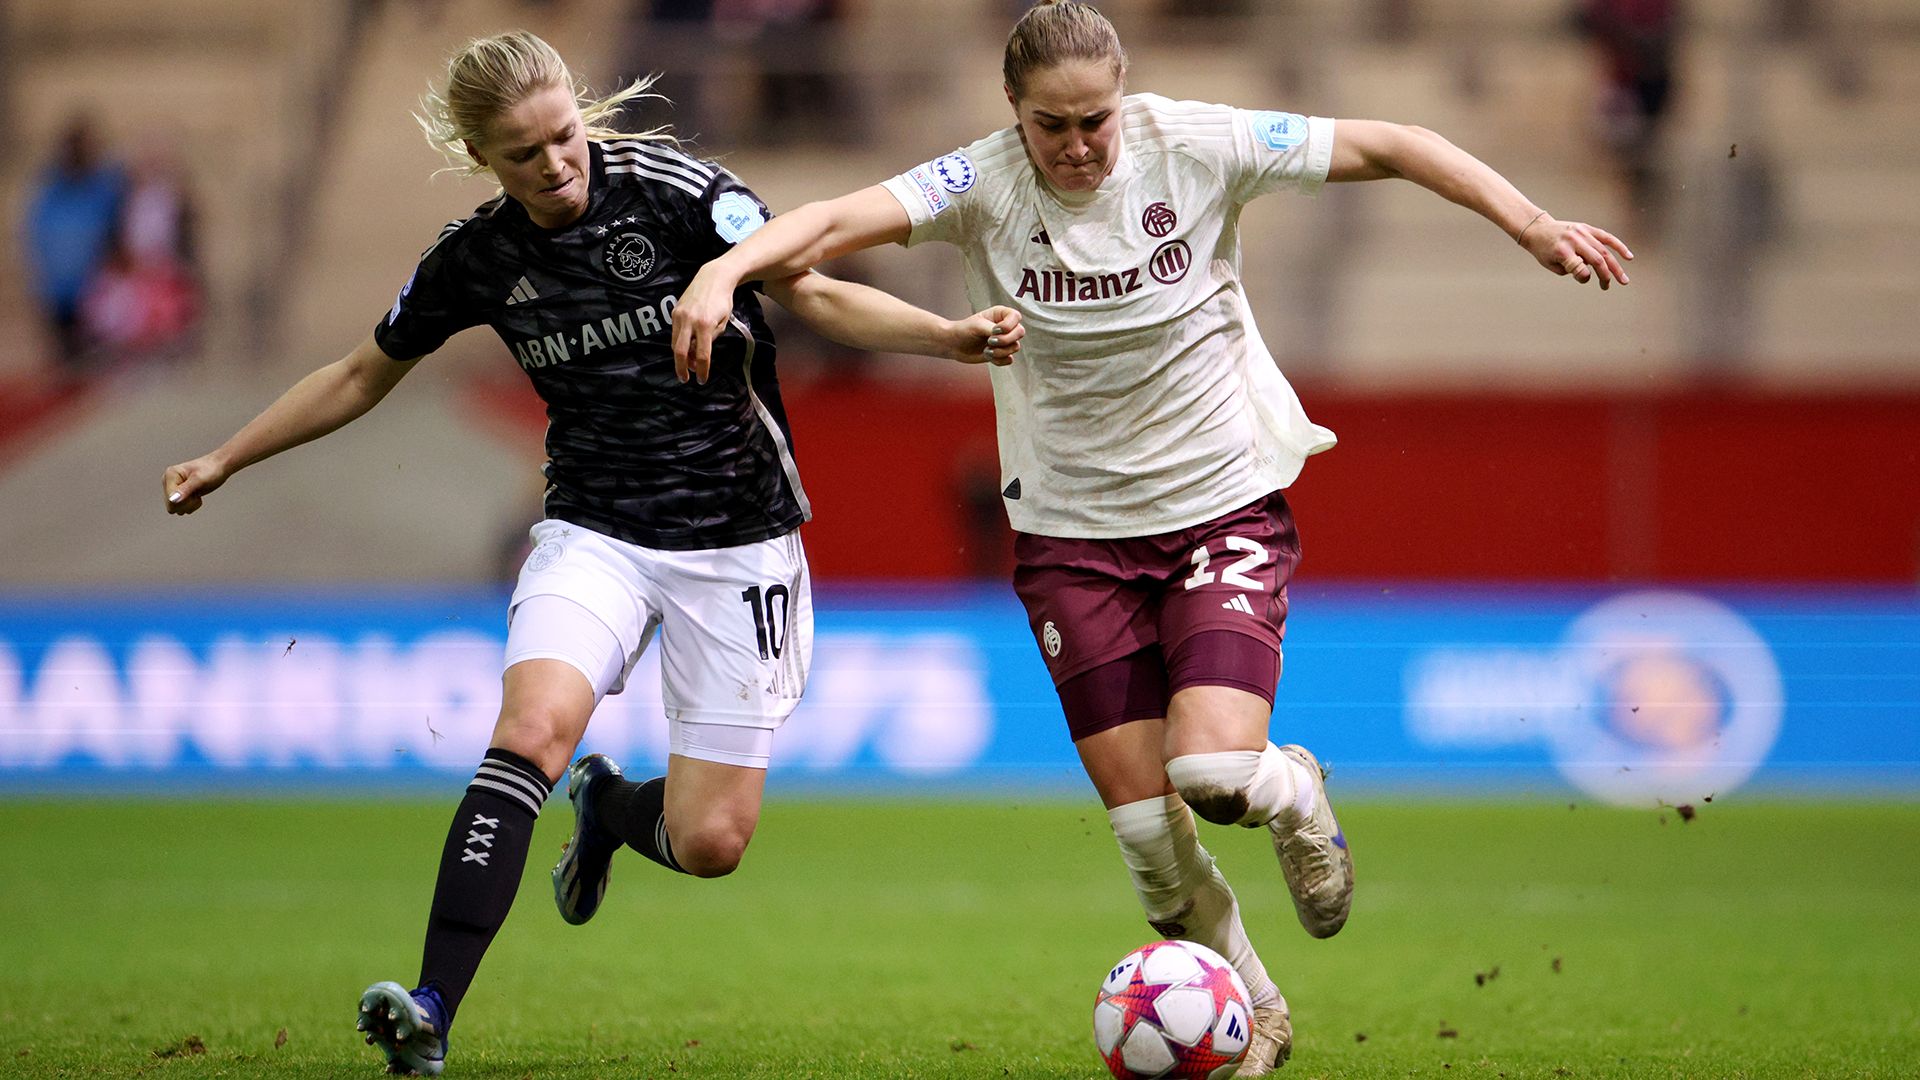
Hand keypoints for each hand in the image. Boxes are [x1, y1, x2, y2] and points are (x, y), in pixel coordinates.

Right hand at [163, 454, 228, 514]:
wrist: (220, 467)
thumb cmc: (211, 470)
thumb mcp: (200, 480)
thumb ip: (185, 490)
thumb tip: (172, 500)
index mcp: (170, 475)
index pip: (170, 500)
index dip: (185, 501)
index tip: (195, 491)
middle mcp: (168, 482)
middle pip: (172, 506)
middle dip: (187, 503)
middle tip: (197, 492)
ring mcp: (173, 488)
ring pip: (177, 509)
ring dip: (190, 504)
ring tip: (197, 492)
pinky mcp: (179, 493)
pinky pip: (181, 508)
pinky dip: (191, 504)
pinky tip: (197, 494)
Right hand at [671, 263, 741, 384]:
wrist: (713, 277)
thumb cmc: (723, 300)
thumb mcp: (723, 322)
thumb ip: (712, 338)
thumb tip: (699, 354)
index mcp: (705, 325)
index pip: (703, 354)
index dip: (702, 370)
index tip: (702, 379)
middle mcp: (689, 320)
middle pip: (681, 351)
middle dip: (682, 368)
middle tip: (685, 378)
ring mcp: (680, 315)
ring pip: (675, 343)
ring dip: (681, 356)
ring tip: (689, 363)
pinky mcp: (674, 311)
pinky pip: (675, 332)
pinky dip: (680, 342)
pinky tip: (687, 347)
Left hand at [945, 306, 1024, 365]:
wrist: (954, 345)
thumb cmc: (964, 330)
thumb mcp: (978, 326)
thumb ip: (992, 329)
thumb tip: (1003, 336)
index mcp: (1001, 314)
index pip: (1016, 317)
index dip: (1008, 326)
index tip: (994, 330)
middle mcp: (1006, 327)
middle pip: (1019, 333)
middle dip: (1005, 340)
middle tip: (990, 341)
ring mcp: (1004, 341)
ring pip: (1015, 347)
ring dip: (1000, 351)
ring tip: (987, 349)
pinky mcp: (1001, 353)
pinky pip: (1009, 359)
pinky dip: (999, 360)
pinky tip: (988, 356)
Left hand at [1520, 214, 1632, 289]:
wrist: (1539, 229)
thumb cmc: (1544, 251)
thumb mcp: (1551, 265)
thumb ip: (1570, 270)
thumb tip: (1591, 272)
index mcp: (1562, 251)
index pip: (1579, 268)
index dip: (1584, 277)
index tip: (1583, 279)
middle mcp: (1574, 240)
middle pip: (1596, 260)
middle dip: (1605, 275)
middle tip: (1608, 287)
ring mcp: (1582, 232)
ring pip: (1604, 251)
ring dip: (1615, 267)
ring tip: (1623, 280)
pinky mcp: (1587, 228)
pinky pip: (1606, 237)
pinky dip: (1619, 247)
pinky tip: (1628, 257)